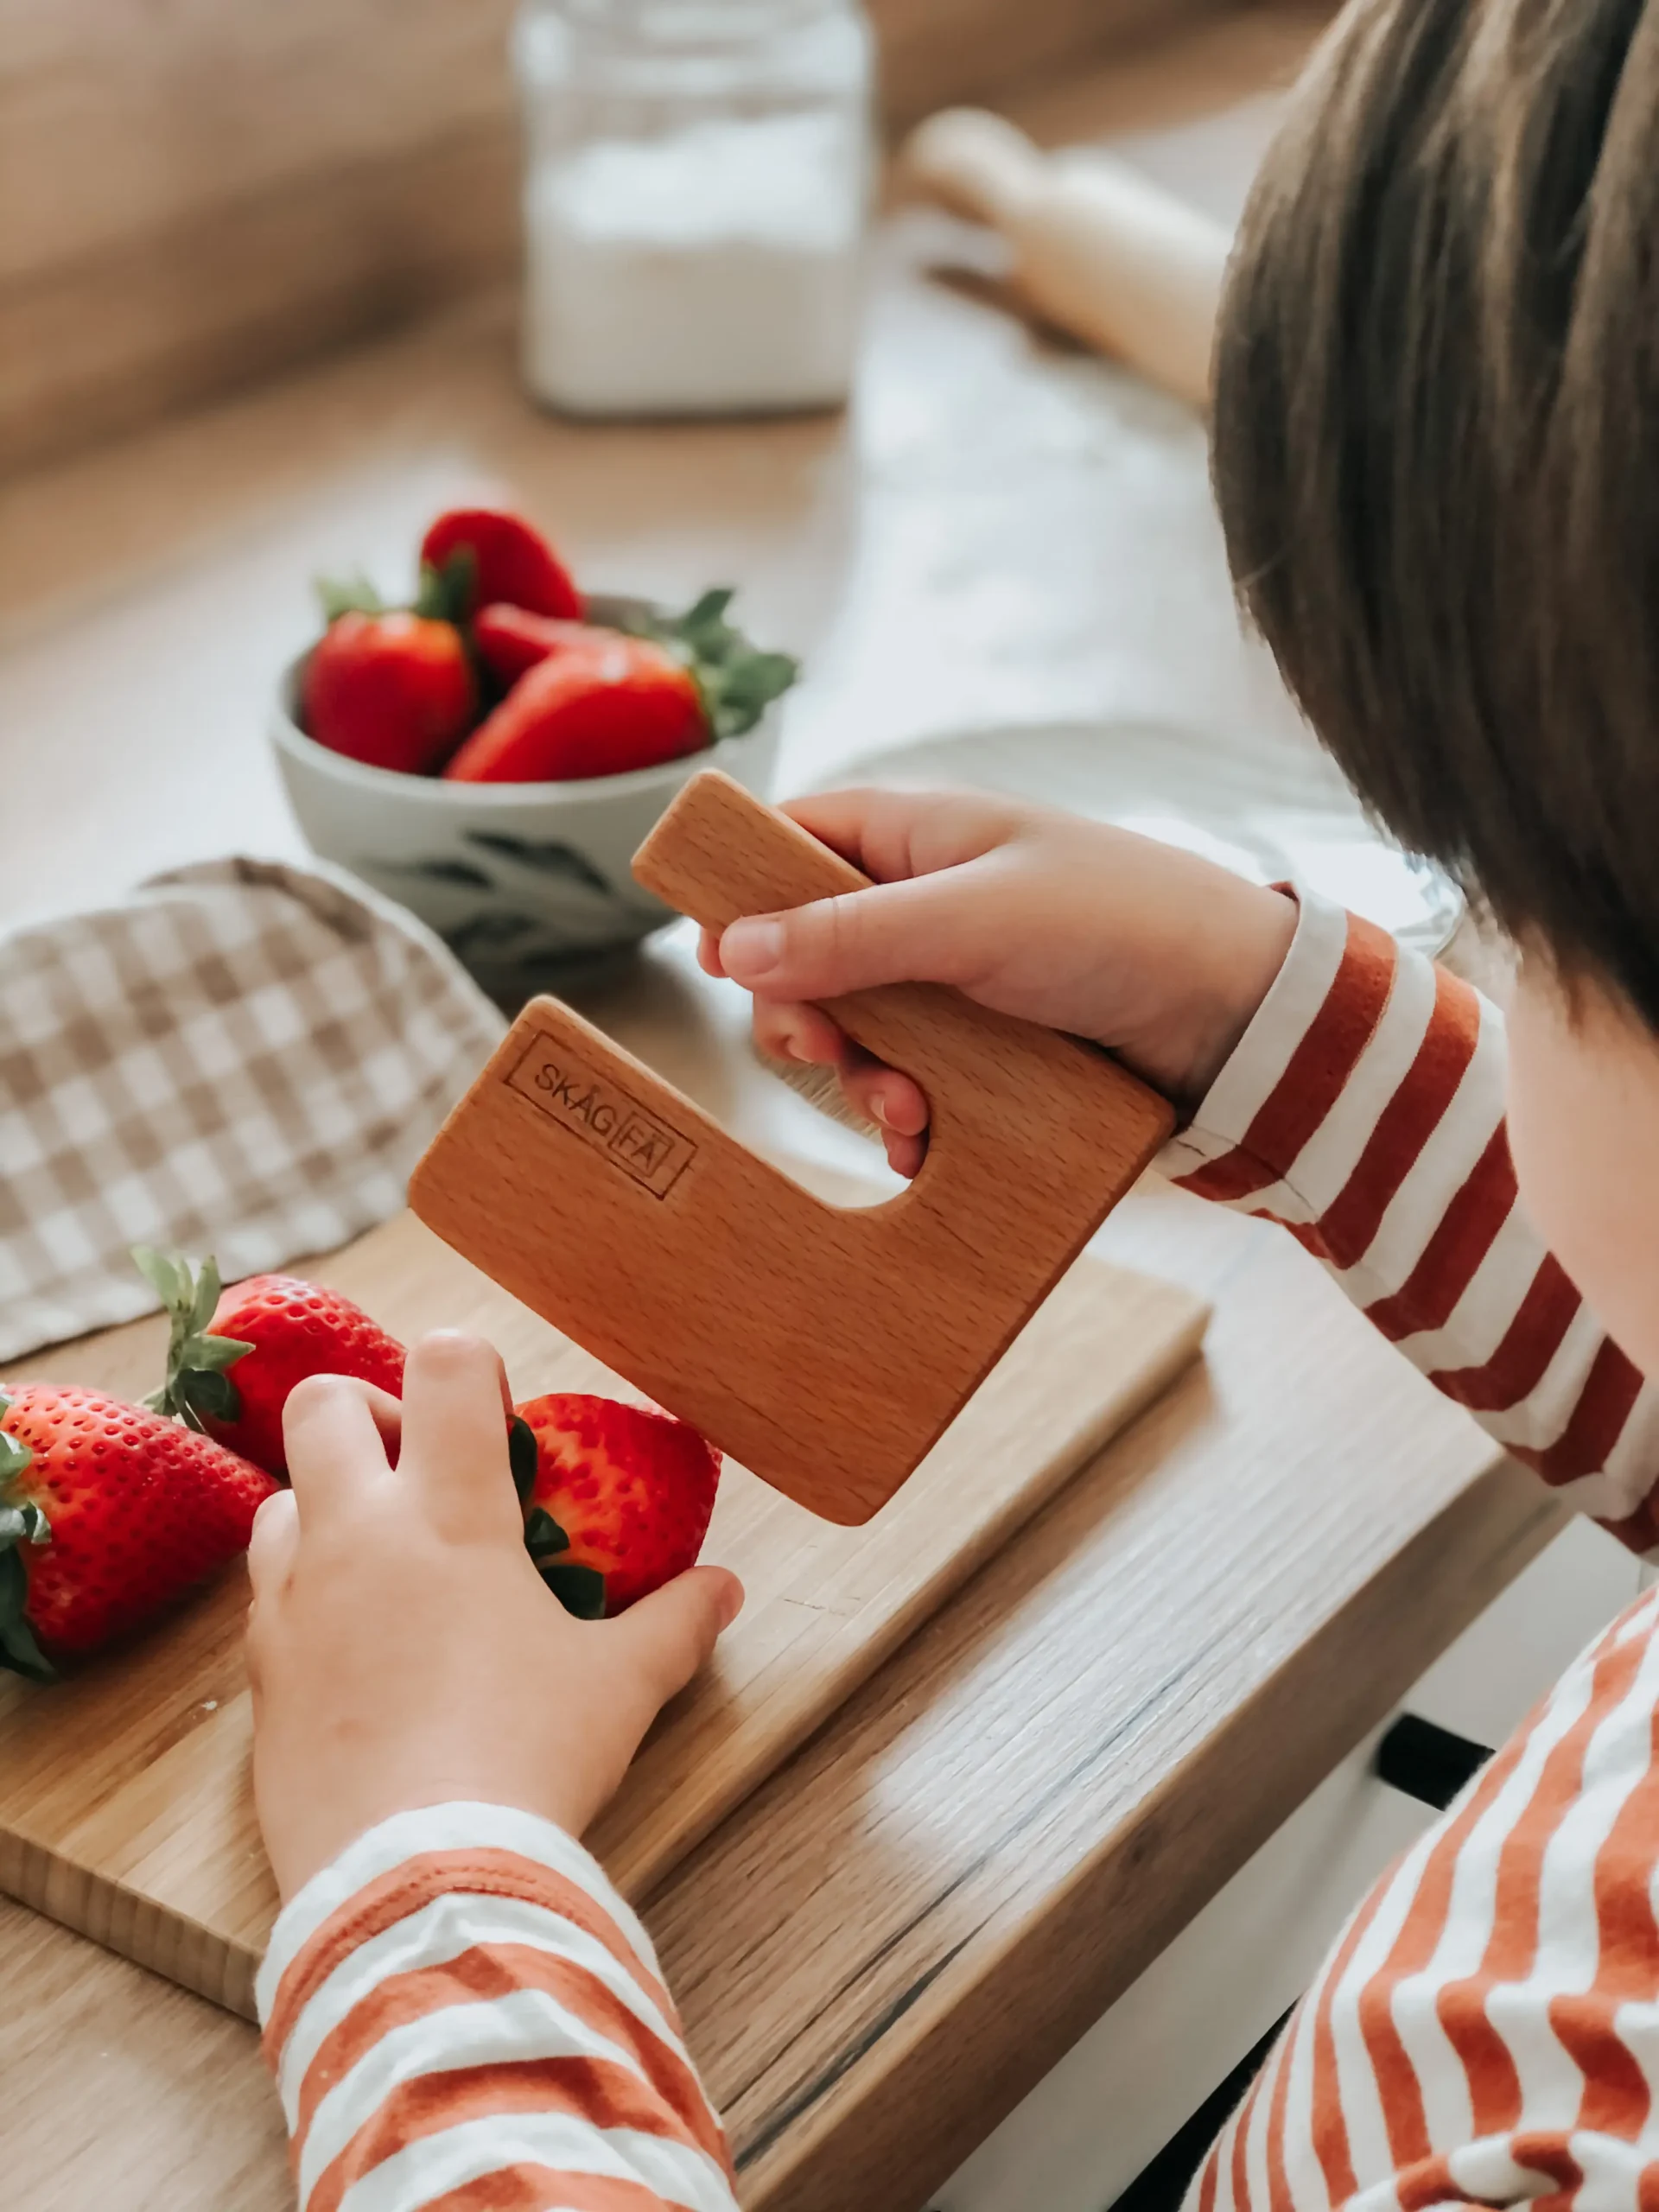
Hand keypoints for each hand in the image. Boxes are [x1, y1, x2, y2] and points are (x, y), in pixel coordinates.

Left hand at [246, 1331, 741, 1900]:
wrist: (418, 1879)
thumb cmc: (530, 1763)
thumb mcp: (621, 1687)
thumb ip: (674, 1624)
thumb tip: (724, 1590)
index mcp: (451, 1513)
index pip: (443, 1364)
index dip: (470, 1365)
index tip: (494, 1417)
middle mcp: (357, 1535)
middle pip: (324, 1405)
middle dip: (369, 1413)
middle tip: (420, 1472)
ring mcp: (294, 1601)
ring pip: (280, 1498)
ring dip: (327, 1505)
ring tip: (385, 1561)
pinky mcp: (259, 1672)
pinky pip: (264, 1595)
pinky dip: (302, 1592)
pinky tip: (355, 1644)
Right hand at [700, 788, 1298, 1175]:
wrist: (1245, 1016)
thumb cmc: (1120, 926)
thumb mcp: (973, 921)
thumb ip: (850, 933)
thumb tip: (729, 945)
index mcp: (919, 836)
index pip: (791, 841)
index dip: (742, 896)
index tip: (716, 959)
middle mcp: (929, 902)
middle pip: (808, 954)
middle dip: (808, 1014)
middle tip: (827, 1053)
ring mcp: (959, 979)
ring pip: (860, 1031)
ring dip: (865, 1080)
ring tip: (908, 1115)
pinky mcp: (991, 1049)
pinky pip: (914, 1083)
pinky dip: (906, 1119)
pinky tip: (921, 1147)